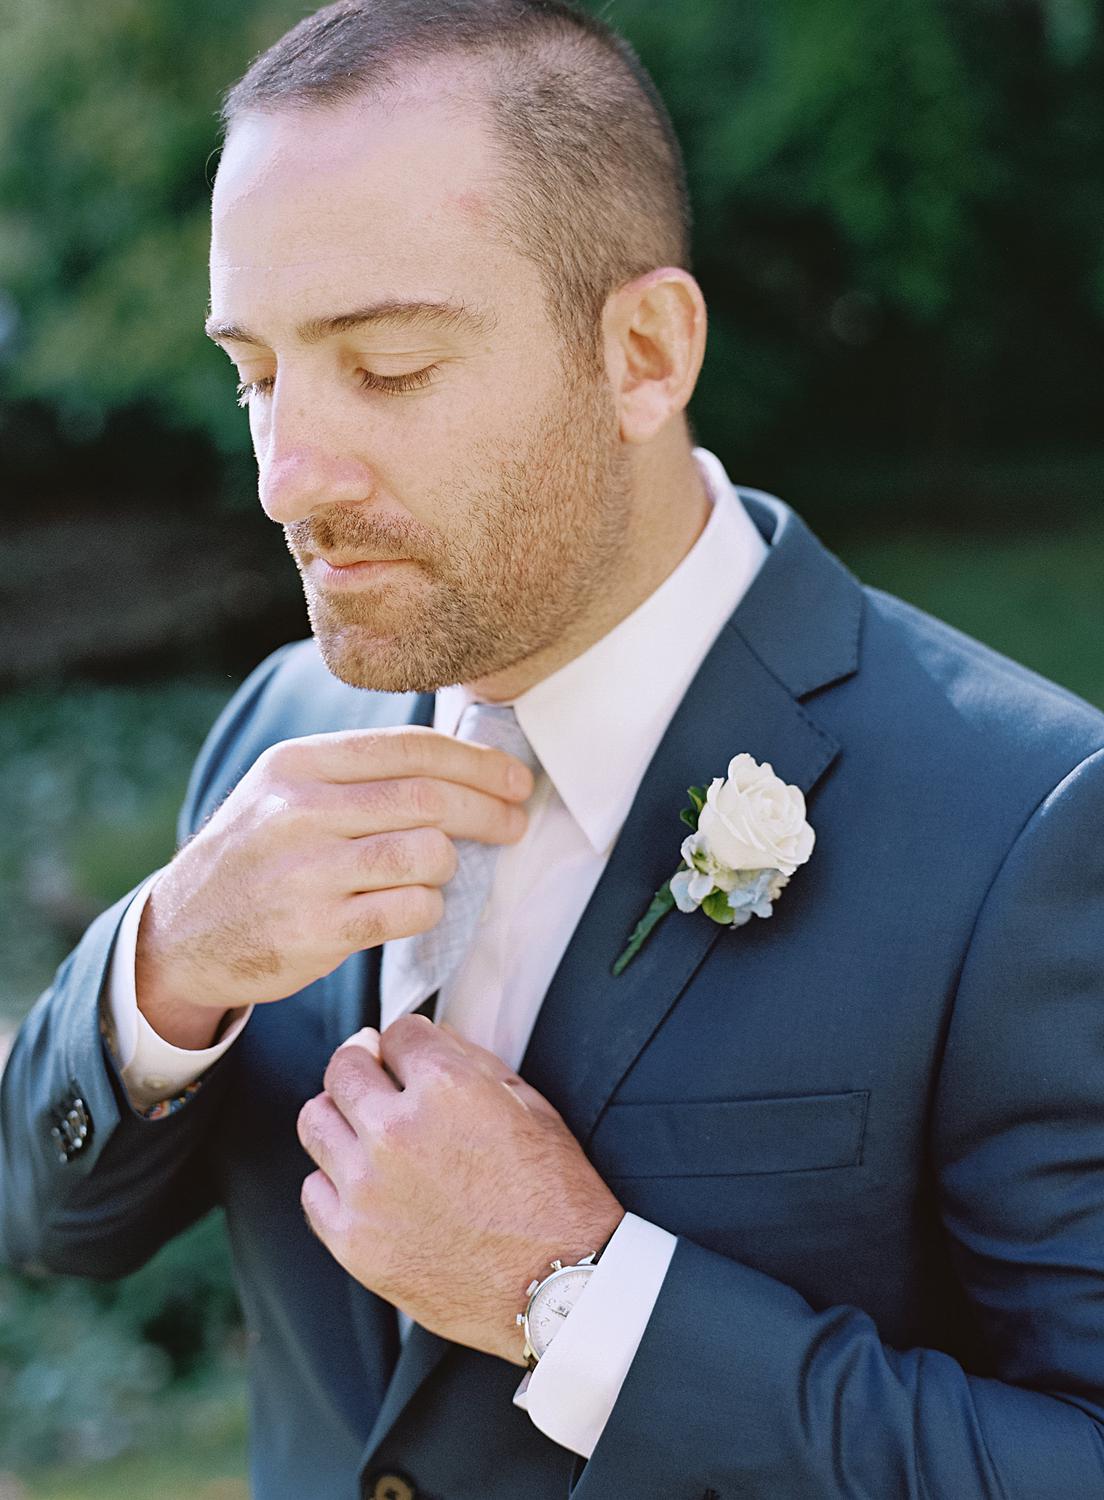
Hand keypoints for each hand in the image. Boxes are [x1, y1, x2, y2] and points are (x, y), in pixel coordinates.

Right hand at [135, 727, 533, 1045]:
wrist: (179, 934)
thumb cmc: (255, 858)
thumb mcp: (284, 792)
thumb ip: (358, 774)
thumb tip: (462, 764)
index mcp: (299, 764)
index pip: (410, 748)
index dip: (476, 762)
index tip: (513, 778)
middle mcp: (300, 809)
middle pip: (429, 797)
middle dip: (489, 809)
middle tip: (515, 822)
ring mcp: (306, 871)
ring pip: (427, 853)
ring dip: (450, 864)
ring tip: (437, 872)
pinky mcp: (316, 930)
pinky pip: (411, 909)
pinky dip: (428, 907)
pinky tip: (416, 906)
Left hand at [297, 1014, 624, 1364]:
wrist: (559, 1288)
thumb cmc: (554, 1196)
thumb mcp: (530, 1105)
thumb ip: (472, 1062)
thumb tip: (431, 1040)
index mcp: (447, 1087)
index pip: (397, 1031)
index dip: (409, 1041)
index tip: (411, 1056)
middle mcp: (396, 1131)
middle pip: (344, 1067)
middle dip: (365, 1065)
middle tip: (380, 1080)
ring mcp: (367, 1188)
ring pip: (314, 1121)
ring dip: (340, 1116)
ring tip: (365, 1131)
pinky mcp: (352, 1241)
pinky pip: (313, 1190)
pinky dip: (334, 1181)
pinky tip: (366, 1186)